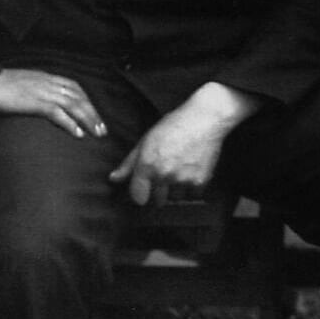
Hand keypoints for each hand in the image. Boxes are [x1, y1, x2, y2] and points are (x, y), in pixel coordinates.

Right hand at [0, 68, 106, 138]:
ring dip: (88, 120)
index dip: (87, 101)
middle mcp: (50, 84)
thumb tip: (40, 98)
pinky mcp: (34, 103)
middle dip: (93, 113)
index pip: (76, 88)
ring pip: (74, 106)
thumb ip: (36, 88)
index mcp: (48, 78)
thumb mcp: (24, 82)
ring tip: (97, 133)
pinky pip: (57, 113)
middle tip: (103, 129)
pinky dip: (69, 123)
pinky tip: (78, 133)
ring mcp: (44, 92)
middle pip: (80, 98)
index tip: (95, 113)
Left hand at [109, 83, 257, 206]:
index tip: (146, 191)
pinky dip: (193, 187)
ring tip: (181, 174)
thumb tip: (113, 179)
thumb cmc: (174, 125)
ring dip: (177, 191)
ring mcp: (182, 179)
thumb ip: (129, 163)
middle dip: (160, 192)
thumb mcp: (147, 140)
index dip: (141, 194)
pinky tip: (193, 173)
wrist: (205, 118)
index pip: (138, 196)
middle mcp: (163, 175)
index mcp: (147, 165)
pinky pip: (193, 194)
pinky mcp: (200, 180)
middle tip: (167, 177)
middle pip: (158, 200)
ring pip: (176, 198)